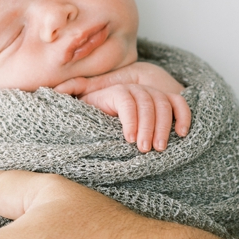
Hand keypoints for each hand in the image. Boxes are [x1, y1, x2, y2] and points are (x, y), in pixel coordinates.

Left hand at [55, 61, 190, 149]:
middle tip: (145, 150)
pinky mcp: (171, 99)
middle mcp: (138, 88)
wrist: (116, 101)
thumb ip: (73, 93)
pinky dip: (184, 116)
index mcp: (118, 90)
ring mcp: (156, 92)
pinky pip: (181, 104)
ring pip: (166, 103)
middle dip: (148, 127)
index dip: (130, 119)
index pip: (128, 100)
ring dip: (165, 126)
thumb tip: (54, 91)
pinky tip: (181, 134)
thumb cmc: (98, 109)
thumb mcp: (85, 101)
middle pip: (149, 102)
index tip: (128, 140)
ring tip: (160, 148)